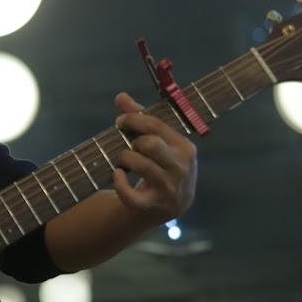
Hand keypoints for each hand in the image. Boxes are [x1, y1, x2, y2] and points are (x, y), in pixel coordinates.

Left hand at [109, 92, 197, 222]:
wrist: (171, 204)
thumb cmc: (163, 164)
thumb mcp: (161, 142)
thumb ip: (142, 118)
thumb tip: (121, 96)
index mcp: (185, 148)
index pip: (156, 126)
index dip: (134, 120)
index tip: (121, 122)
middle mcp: (180, 167)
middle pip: (150, 144)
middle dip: (133, 141)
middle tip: (127, 145)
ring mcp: (168, 187)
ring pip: (140, 164)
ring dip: (124, 159)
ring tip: (123, 161)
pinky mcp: (154, 204)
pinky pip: (131, 194)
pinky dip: (119, 183)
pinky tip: (117, 175)